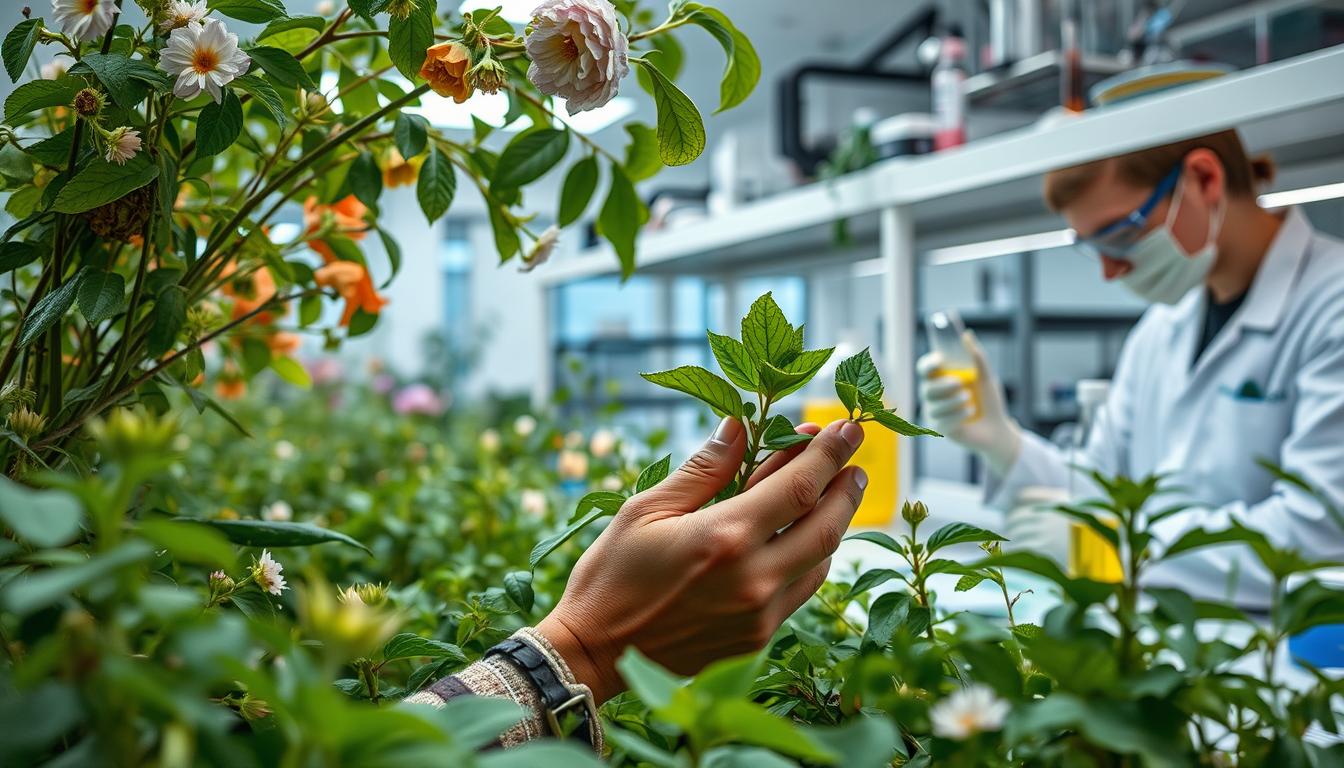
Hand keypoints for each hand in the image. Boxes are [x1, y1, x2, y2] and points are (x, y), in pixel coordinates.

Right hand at [537, 417, 867, 702]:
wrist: (594, 654)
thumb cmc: (611, 575)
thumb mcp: (646, 510)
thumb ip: (703, 470)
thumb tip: (739, 426)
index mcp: (725, 537)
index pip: (799, 486)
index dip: (829, 453)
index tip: (847, 427)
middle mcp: (754, 579)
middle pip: (827, 526)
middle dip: (845, 486)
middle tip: (855, 458)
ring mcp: (760, 616)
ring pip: (821, 562)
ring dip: (834, 523)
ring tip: (835, 493)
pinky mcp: (757, 640)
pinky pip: (802, 592)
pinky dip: (812, 559)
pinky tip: (805, 538)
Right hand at [916, 329, 1020, 474]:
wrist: (997, 429)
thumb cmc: (989, 401)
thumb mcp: (986, 378)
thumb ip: (977, 358)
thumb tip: (967, 335)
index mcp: (941, 378)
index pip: (924, 368)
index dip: (928, 363)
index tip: (939, 360)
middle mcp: (933, 395)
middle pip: (926, 388)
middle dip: (942, 385)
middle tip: (959, 383)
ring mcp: (935, 412)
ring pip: (933, 406)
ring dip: (952, 402)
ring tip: (969, 400)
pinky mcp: (940, 428)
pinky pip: (941, 422)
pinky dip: (957, 416)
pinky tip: (969, 413)